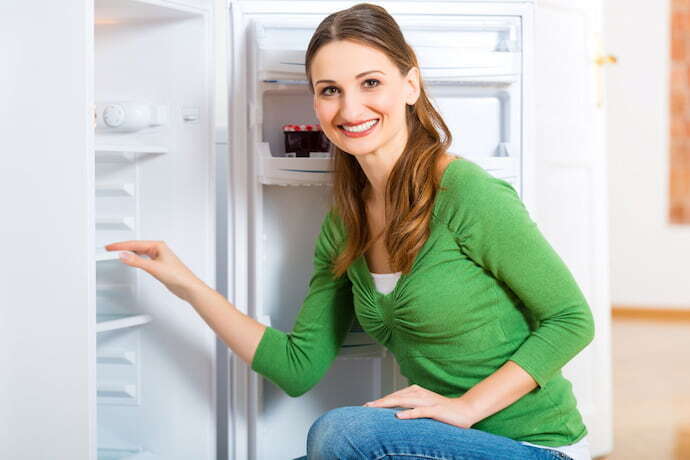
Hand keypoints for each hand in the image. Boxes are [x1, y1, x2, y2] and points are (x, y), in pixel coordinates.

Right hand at [105, 240, 203, 301]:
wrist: (188, 286)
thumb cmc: (178, 275)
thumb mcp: (154, 268)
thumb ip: (137, 262)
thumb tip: (123, 255)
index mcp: (158, 246)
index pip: (135, 244)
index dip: (120, 245)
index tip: (110, 247)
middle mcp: (159, 249)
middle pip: (136, 246)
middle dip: (122, 247)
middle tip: (110, 248)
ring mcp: (158, 257)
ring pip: (139, 252)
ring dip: (128, 252)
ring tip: (117, 252)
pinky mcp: (158, 265)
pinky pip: (142, 259)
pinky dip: (135, 258)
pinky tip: (132, 260)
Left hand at [362, 384, 477, 428]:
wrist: (465, 410)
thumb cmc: (442, 411)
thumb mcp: (423, 407)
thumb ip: (409, 407)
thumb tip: (393, 413)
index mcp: (415, 391)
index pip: (393, 396)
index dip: (380, 401)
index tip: (366, 407)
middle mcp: (419, 393)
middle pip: (395, 397)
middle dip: (379, 402)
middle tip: (365, 407)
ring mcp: (427, 401)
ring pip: (404, 401)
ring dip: (388, 404)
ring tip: (375, 408)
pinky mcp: (436, 409)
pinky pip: (420, 411)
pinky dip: (409, 413)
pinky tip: (398, 416)